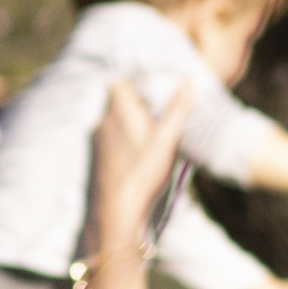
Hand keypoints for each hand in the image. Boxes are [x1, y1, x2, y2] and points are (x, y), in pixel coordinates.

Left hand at [90, 74, 189, 245]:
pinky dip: (122, 136)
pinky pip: (110, 136)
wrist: (117, 209)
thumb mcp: (167, 138)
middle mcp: (104, 120)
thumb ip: (178, 108)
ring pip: (112, 118)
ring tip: (148, 126)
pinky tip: (136, 148)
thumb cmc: (142, 171)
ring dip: (128, 119)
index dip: (133, 79)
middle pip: (116, 98)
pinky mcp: (98, 155)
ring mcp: (98, 138)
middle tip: (154, 104)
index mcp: (119, 110)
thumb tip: (189, 80)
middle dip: (134, 99)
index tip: (150, 82)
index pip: (119, 81)